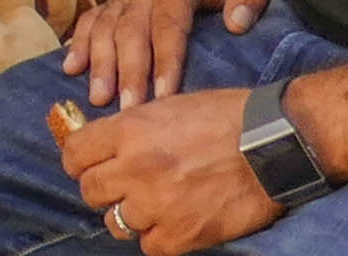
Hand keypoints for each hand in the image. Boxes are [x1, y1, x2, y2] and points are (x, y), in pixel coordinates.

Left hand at [59, 90, 279, 252]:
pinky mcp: (184, 234)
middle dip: (102, 189)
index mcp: (129, 130)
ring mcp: (158, 204)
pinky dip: (158, 237)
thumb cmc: (225, 117)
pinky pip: (150, 246)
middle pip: (90, 190)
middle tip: (121, 187)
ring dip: (130, 215)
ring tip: (150, 206)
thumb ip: (132, 128)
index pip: (74, 154)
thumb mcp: (167, 106)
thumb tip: (105, 144)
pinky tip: (173, 223)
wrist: (273, 143)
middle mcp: (135, 168)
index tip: (86, 165)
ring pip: (116, 223)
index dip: (78, 161)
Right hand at [70, 0, 278, 110]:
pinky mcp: (116, 0)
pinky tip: (71, 67)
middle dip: (127, 72)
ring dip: (99, 63)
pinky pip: (91, 20)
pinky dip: (79, 43)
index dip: (165, 61)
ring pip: (105, 27)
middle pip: (130, 30)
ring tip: (98, 98)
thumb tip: (237, 23)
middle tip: (127, 109)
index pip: (168, 24)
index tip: (165, 96)